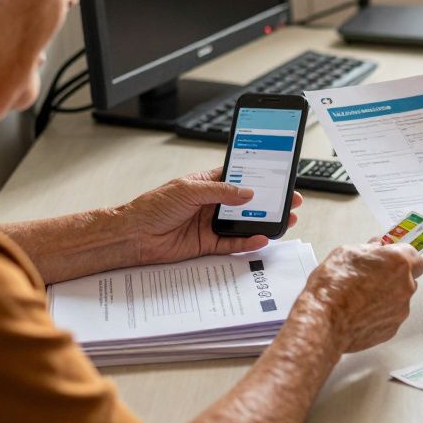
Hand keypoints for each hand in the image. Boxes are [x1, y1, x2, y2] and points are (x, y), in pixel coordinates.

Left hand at [116, 167, 302, 265]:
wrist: (132, 235)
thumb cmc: (152, 206)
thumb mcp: (189, 190)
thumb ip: (221, 192)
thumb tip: (247, 193)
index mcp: (208, 183)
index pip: (240, 177)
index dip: (260, 177)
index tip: (280, 177)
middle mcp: (212, 203)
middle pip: (248, 202)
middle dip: (270, 202)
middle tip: (290, 201)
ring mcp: (211, 224)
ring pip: (244, 224)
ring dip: (264, 223)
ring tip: (284, 221)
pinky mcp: (208, 244)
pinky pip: (234, 244)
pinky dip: (248, 242)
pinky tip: (262, 238)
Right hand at [300, 243, 422, 352]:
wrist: (324, 322)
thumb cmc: (333, 288)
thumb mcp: (347, 253)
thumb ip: (368, 248)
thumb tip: (375, 247)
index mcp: (398, 262)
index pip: (414, 256)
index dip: (400, 256)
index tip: (389, 257)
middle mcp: (405, 286)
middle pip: (408, 278)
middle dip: (393, 277)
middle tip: (371, 276)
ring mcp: (400, 310)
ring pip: (399, 299)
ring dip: (386, 296)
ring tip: (359, 297)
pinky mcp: (391, 329)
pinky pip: (390, 317)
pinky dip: (379, 314)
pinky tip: (359, 311)